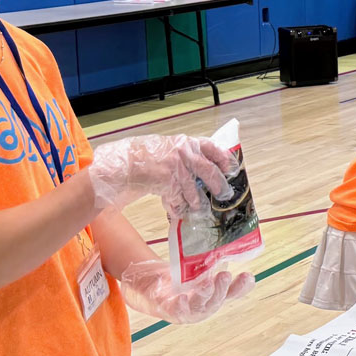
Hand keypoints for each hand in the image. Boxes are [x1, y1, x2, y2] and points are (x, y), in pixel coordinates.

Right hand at [89, 135, 235, 212]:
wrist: (125, 163)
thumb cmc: (146, 156)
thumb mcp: (169, 148)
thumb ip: (186, 155)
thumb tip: (205, 167)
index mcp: (186, 143)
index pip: (212, 148)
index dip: (224, 159)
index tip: (230, 169)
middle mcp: (184, 153)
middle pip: (210, 171)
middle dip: (218, 185)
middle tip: (223, 195)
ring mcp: (177, 169)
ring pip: (195, 190)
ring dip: (198, 202)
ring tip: (200, 209)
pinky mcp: (169, 183)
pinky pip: (179, 199)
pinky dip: (180, 208)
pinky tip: (180, 212)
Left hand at [119, 260, 254, 323]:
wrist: (154, 290)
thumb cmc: (182, 282)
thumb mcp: (200, 271)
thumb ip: (215, 263)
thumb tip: (230, 243)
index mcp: (215, 297)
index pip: (232, 293)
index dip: (242, 287)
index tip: (249, 276)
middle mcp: (204, 306)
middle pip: (216, 299)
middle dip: (221, 288)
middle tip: (224, 274)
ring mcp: (188, 311)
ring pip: (199, 304)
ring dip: (204, 294)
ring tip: (207, 283)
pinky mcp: (169, 310)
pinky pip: (176, 309)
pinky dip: (180, 304)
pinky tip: (182, 297)